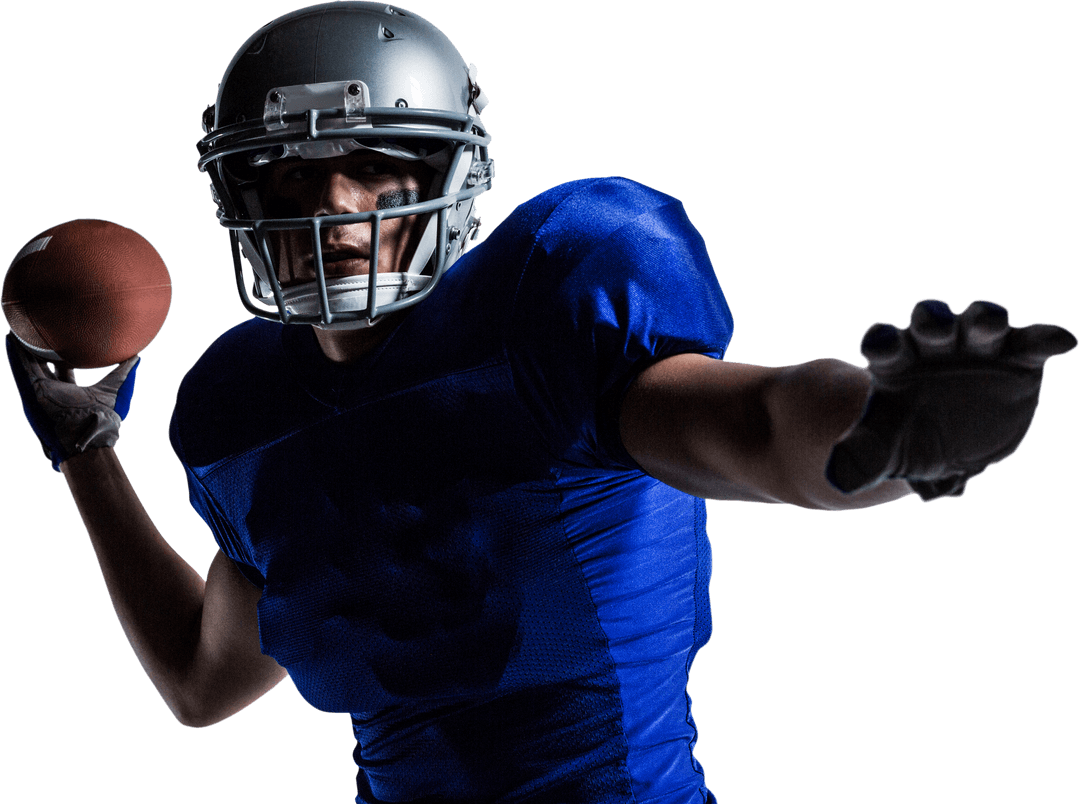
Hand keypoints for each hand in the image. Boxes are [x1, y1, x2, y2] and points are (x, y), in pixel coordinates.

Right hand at [6, 333, 139, 471]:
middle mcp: (54, 391)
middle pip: (42, 365)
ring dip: (22, 348)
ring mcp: (41, 392)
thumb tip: (137, 355)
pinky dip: (15, 356)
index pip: (62, 368)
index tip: (61, 338)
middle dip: (36, 349)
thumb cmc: (106, 418)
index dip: (60, 354)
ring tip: (16, 328)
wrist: (93, 436)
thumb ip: (123, 371)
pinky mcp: (32, 393)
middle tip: (33, 329)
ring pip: (28, 365)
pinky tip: (11, 341)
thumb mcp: (116, 389)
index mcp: (70, 391)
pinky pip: (21, 371)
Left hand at [826, 299, 1076, 501]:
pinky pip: (1032, 341)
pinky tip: (1062, 341)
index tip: (880, 345)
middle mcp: (933, 345)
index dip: (882, 341)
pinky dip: (1046, 337)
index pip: (883, 342)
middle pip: (929, 322)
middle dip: (931, 320)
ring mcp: (976, 348)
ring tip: (989, 322)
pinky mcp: (1017, 358)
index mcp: (895, 360)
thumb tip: (837, 478)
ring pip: (979, 323)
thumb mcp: (884, 450)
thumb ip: (862, 457)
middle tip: (933, 326)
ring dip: (983, 318)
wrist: (948, 445)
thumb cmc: (905, 439)